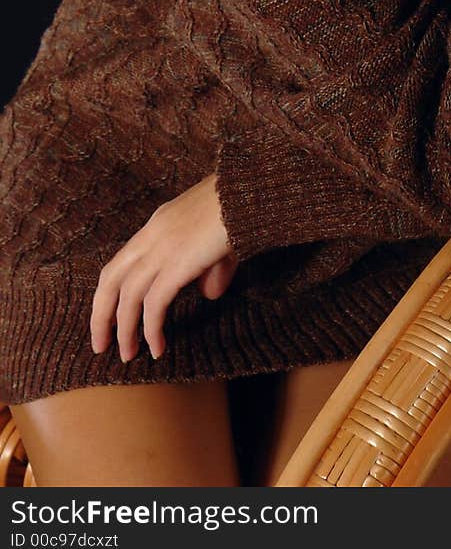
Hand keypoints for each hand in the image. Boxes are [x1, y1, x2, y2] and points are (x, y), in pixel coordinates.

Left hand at [90, 173, 237, 361]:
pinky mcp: (176, 263)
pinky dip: (151, 329)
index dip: (110, 294)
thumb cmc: (239, 210)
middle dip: (101, 315)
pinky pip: (154, 304)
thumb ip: (210, 268)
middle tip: (101, 345)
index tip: (109, 319)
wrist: (250, 192)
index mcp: (157, 225)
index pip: (120, 263)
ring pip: (127, 297)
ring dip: (124, 330)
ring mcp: (161, 249)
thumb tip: (208, 295)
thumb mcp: (217, 242)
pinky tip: (157, 347)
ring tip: (128, 356)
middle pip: (110, 280)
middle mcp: (151, 236)